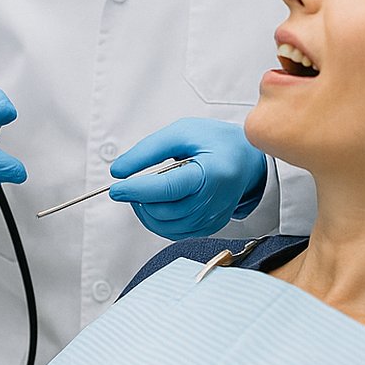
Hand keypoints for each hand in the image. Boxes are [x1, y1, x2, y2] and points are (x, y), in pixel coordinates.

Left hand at [107, 119, 267, 240]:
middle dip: (139, 200)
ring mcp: (213, 217)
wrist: (247, 159)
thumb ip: (148, 150)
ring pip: (166, 227)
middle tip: (130, 184)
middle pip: (165, 211)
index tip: (116, 187)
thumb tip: (119, 170)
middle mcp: (214, 200)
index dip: (138, 189)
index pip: (168, 188)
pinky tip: (156, 203)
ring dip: (146, 212)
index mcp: (212, 173)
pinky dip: (158, 221)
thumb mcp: (182, 132)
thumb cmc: (216, 142)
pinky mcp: (209, 226)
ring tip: (142, 192)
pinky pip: (175, 232)